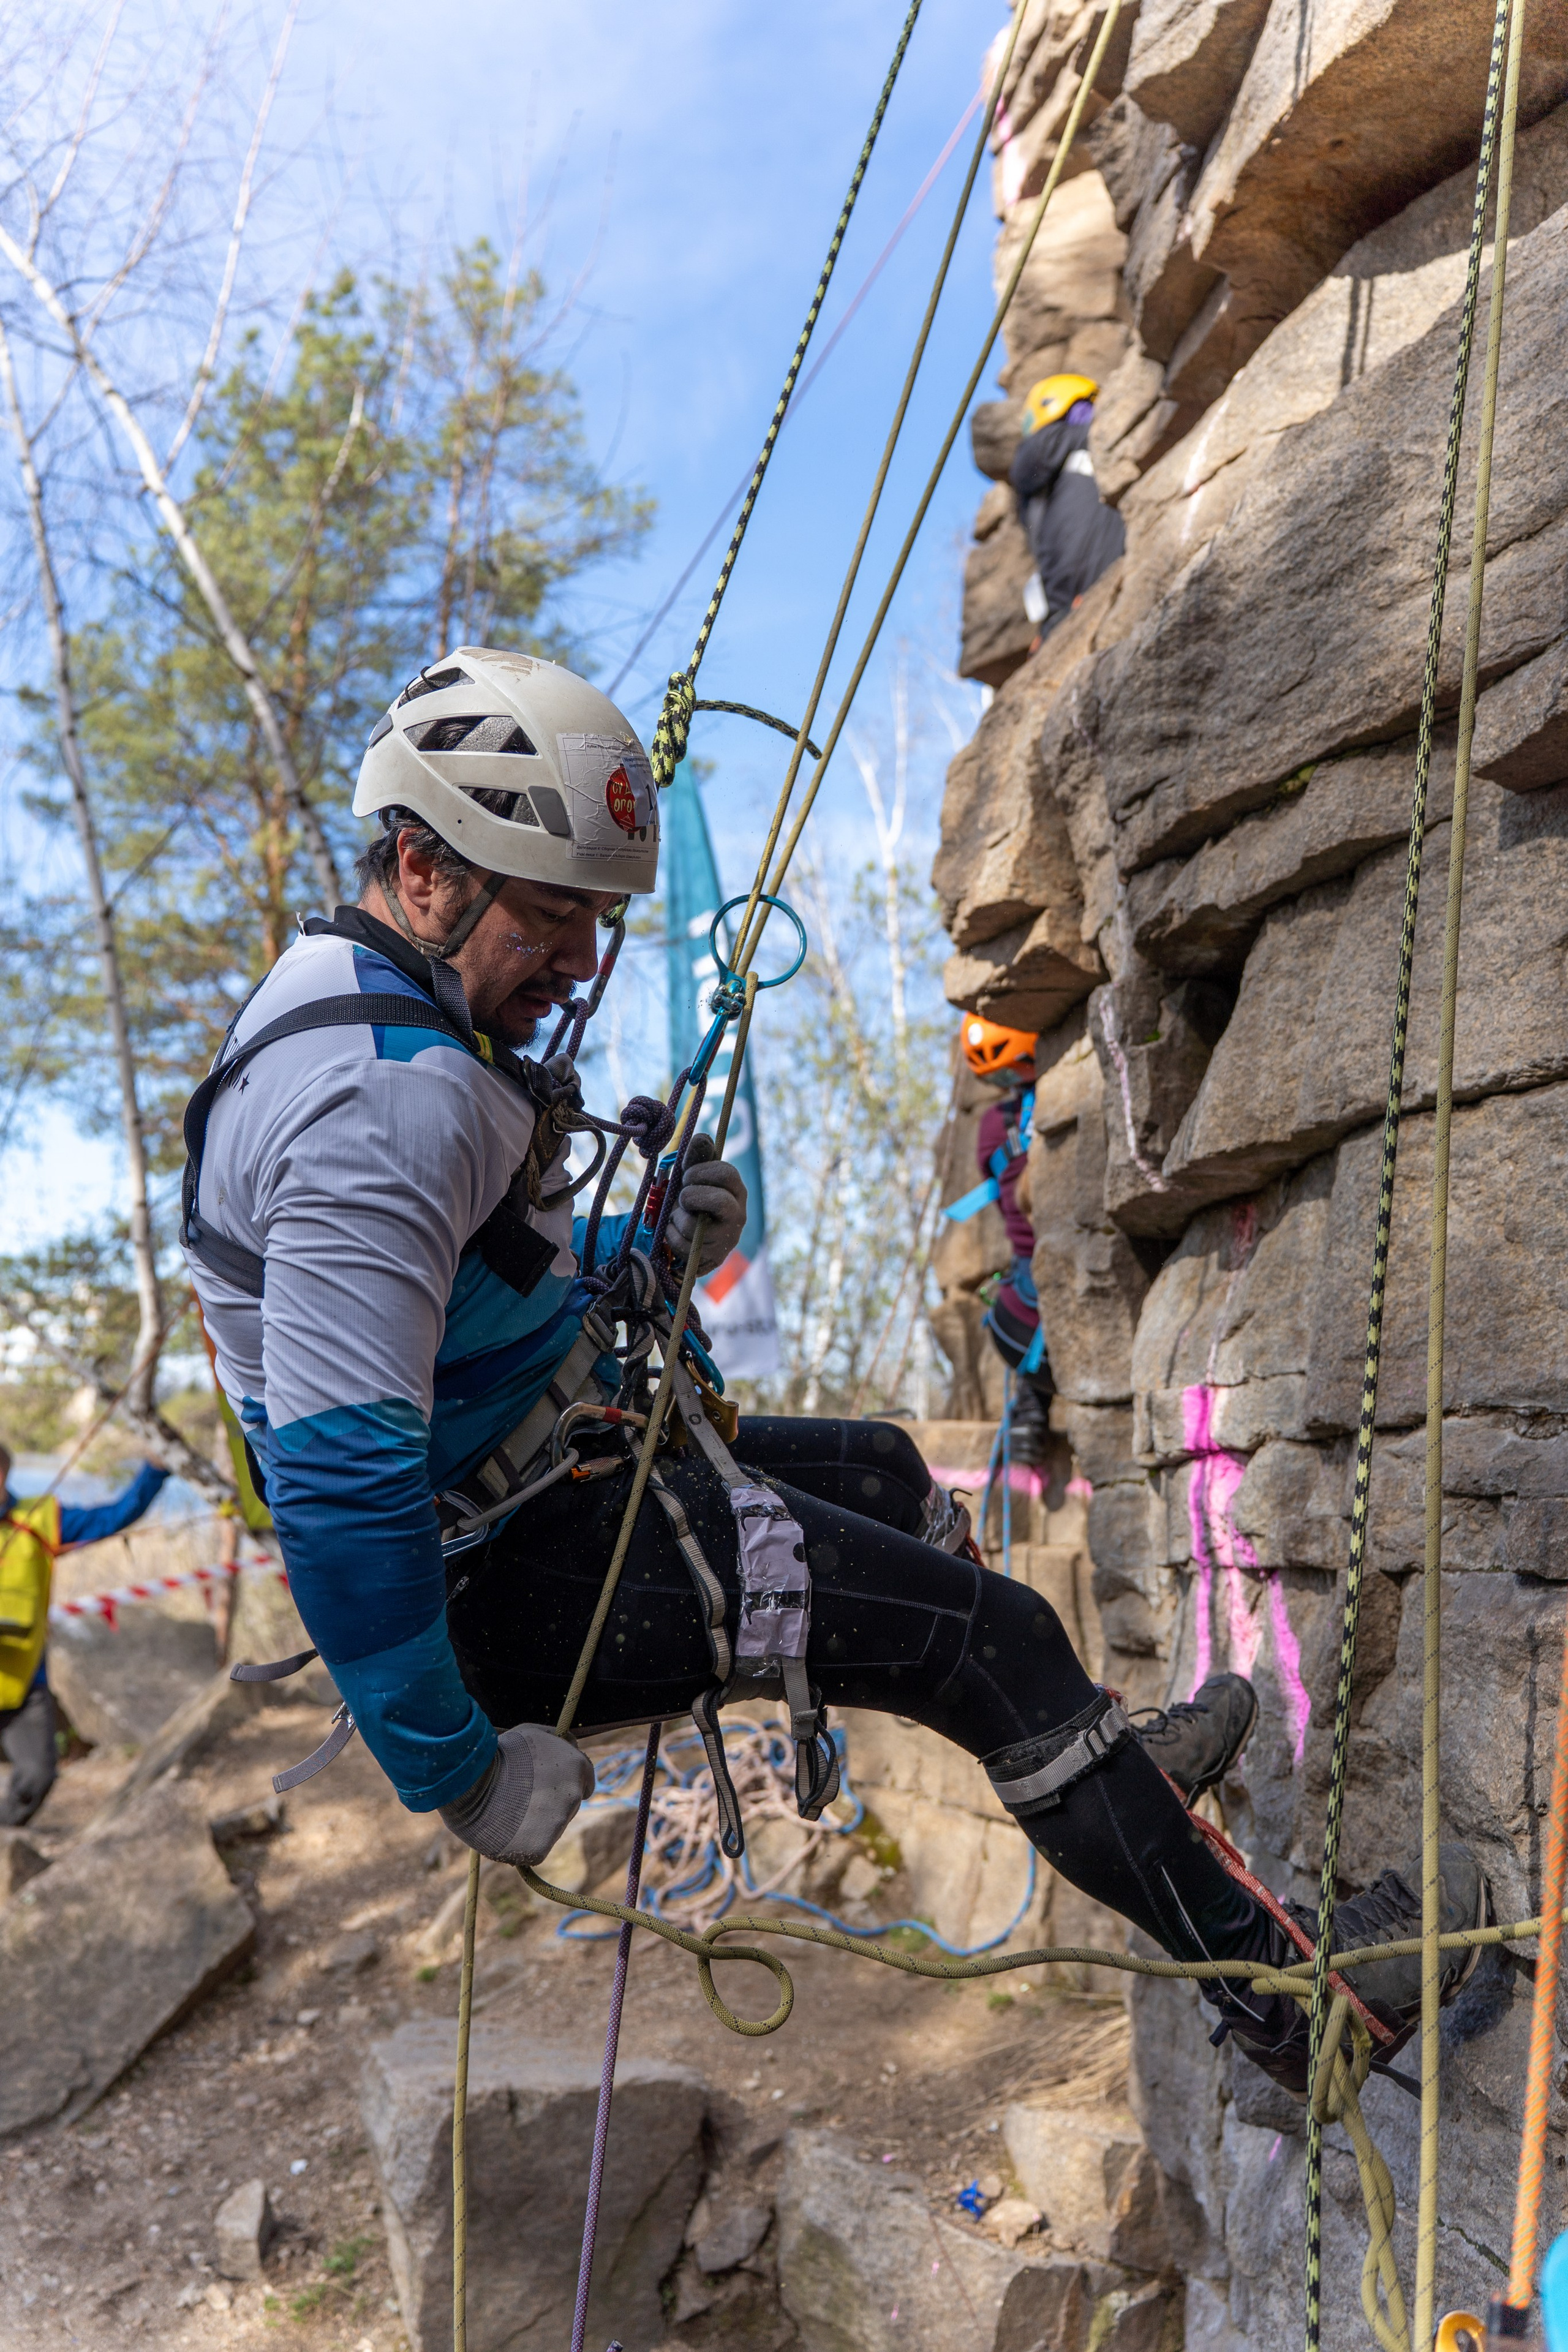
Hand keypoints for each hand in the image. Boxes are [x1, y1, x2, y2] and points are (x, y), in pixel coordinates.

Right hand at [438, 1723, 594, 1867]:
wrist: (472, 1779)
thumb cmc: (499, 1752)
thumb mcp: (534, 1733)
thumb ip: (558, 1741)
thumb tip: (570, 1744)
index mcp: (577, 1766)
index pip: (585, 1781)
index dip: (565, 1784)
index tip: (550, 1787)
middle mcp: (574, 1795)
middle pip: (569, 1806)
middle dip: (550, 1804)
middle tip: (521, 1798)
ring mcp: (559, 1823)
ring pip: (552, 1828)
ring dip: (536, 1824)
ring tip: (508, 1812)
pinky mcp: (541, 1849)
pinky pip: (535, 1850)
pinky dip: (523, 1845)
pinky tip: (506, 1831)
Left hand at [668, 1134, 746, 1273]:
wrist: (691, 1235)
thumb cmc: (694, 1198)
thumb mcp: (694, 1176)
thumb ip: (698, 1157)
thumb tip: (701, 1138)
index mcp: (736, 1190)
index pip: (727, 1173)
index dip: (701, 1172)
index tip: (687, 1176)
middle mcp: (738, 1215)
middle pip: (718, 1201)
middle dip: (691, 1196)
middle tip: (683, 1197)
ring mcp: (726, 1239)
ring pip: (694, 1225)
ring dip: (676, 1217)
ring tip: (678, 1216)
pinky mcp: (712, 1258)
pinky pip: (683, 1245)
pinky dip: (671, 1235)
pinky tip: (675, 1231)